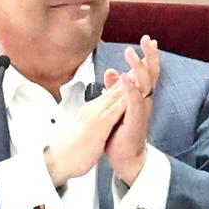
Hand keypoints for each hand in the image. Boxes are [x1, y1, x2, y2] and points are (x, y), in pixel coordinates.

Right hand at [46, 43, 157, 186]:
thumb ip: (95, 115)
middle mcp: (97, 106)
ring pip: (119, 92)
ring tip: (146, 61)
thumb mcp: (87, 127)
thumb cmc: (73, 146)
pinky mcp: (98, 125)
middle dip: (136, 66)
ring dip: (133, 76)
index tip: (145, 61)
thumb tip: (100, 108)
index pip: (117, 88)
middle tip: (149, 48)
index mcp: (96, 107)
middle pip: (120, 84)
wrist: (58, 160)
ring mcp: (97, 114)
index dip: (132, 73)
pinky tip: (134, 90)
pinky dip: (124, 98)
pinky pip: (114, 109)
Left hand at [102, 38, 163, 184]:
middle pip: (151, 73)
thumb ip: (116, 89)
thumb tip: (112, 71)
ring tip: (131, 53)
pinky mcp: (136, 119)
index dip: (149, 55)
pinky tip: (125, 77)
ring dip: (137, 67)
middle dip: (150, 55)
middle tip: (147, 39)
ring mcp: (142, 109)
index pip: (147, 72)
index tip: (149, 39)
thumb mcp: (117, 106)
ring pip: (144, 84)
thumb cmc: (121, 133)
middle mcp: (145, 100)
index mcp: (140, 96)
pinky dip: (130, 88)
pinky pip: (134, 101)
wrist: (126, 158)